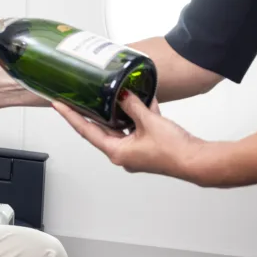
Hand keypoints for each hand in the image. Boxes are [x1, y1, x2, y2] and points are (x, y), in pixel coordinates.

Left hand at [51, 91, 209, 183]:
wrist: (198, 161)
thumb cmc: (174, 150)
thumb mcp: (149, 121)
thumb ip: (132, 106)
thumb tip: (121, 95)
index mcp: (117, 152)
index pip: (86, 131)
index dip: (71, 116)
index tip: (58, 105)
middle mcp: (123, 155)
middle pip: (102, 129)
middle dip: (93, 113)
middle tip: (78, 98)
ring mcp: (135, 152)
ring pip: (121, 128)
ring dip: (119, 113)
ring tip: (111, 96)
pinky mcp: (147, 148)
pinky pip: (137, 129)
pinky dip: (137, 117)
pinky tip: (141, 101)